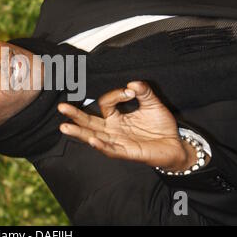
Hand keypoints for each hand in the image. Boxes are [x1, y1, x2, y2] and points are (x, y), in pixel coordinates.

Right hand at [57, 81, 200, 171]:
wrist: (175, 144)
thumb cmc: (161, 126)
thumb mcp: (153, 104)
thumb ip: (144, 92)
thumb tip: (133, 83)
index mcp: (116, 117)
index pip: (105, 104)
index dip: (115, 95)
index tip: (130, 91)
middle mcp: (112, 129)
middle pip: (89, 122)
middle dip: (74, 115)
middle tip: (61, 107)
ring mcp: (118, 141)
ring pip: (93, 137)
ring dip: (79, 133)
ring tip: (64, 127)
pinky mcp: (127, 153)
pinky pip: (111, 150)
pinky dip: (101, 145)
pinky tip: (92, 140)